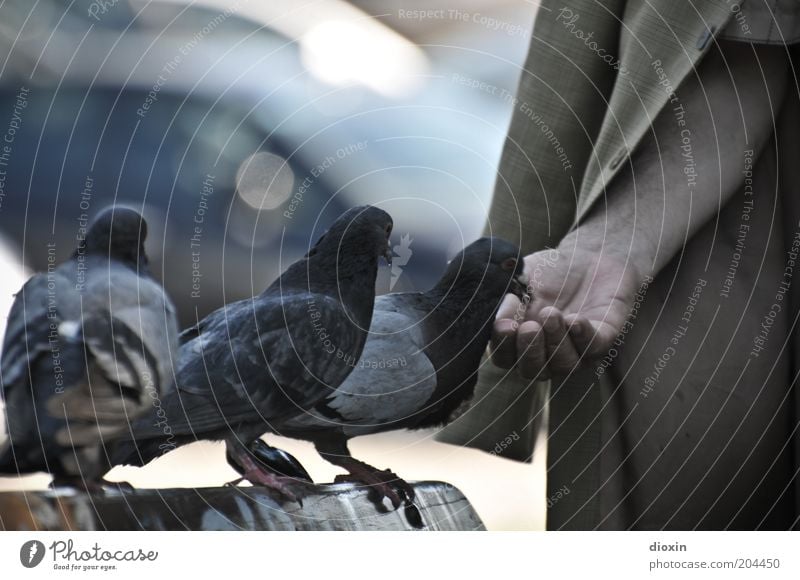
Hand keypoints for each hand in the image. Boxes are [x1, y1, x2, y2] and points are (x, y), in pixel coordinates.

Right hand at [491, 233, 645, 379]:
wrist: (588, 256)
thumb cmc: (549, 273)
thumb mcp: (521, 278)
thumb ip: (504, 292)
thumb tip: (493, 308)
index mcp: (521, 340)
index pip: (505, 357)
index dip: (502, 345)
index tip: (505, 323)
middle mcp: (547, 352)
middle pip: (532, 370)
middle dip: (529, 351)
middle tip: (530, 327)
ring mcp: (576, 348)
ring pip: (564, 365)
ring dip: (555, 342)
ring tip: (552, 314)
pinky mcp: (603, 337)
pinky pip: (593, 347)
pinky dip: (582, 336)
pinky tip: (574, 318)